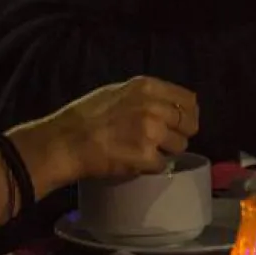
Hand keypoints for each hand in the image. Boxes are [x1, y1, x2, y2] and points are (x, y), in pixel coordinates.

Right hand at [7, 76, 198, 180]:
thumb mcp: (116, 92)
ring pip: (180, 146)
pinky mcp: (146, 156)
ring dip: (166, 152)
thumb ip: (144, 96)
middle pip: (189, 124)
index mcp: (147, 87)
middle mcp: (154, 106)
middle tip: (163, 141)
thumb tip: (167, 105)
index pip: (189, 100)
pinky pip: (163, 165)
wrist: (66, 141)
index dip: (187, 114)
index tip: (180, 123)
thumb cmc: (84, 117)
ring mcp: (152, 132)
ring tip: (144, 151)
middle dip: (179, 134)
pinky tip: (134, 162)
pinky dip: (151, 167)